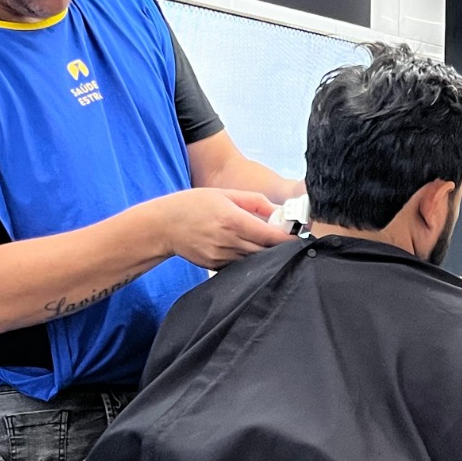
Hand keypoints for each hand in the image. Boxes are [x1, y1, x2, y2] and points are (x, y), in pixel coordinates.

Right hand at [150, 188, 292, 268]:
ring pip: (254, 260)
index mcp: (233, 220)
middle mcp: (229, 241)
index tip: (298, 236)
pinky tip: (247, 250)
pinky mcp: (215, 266)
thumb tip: (278, 210)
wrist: (163, 225)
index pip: (270, 235)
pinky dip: (247, 259)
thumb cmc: (193, 205)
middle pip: (266, 251)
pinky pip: (239, 265)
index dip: (288, 238)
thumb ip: (254, 201)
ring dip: (264, 254)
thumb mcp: (224, 194)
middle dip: (279, 247)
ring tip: (267, 245)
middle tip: (286, 240)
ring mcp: (221, 256)